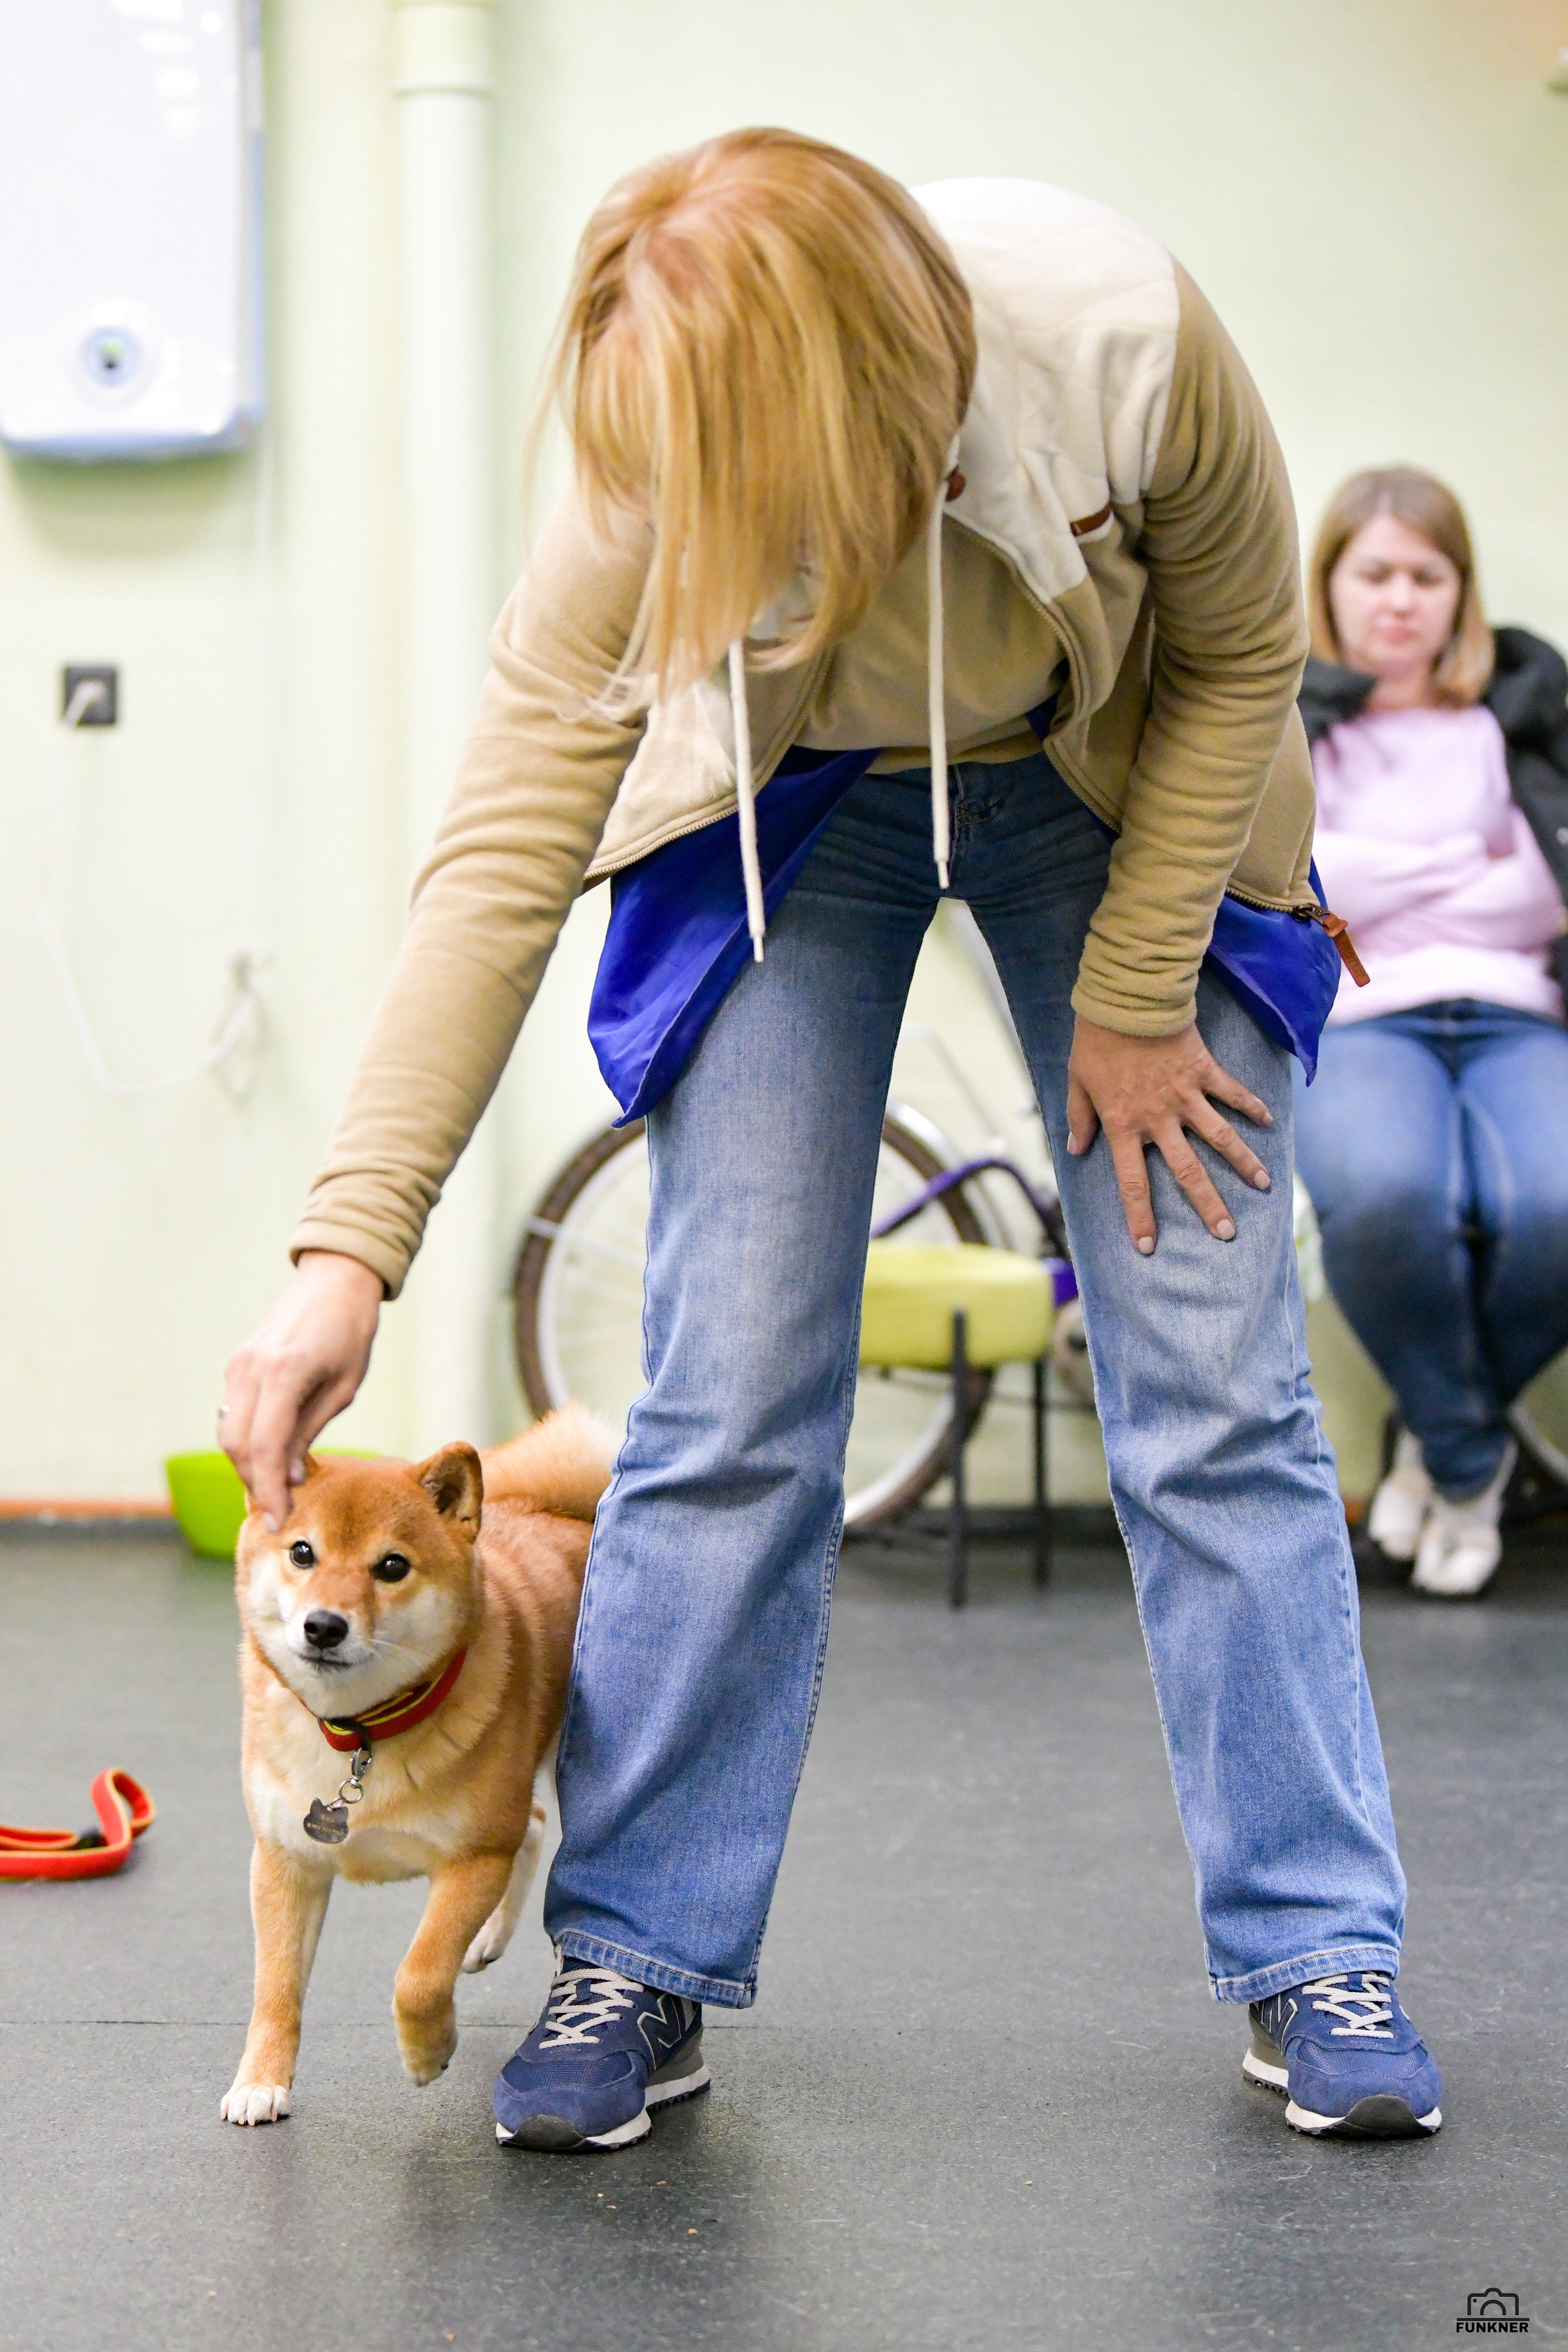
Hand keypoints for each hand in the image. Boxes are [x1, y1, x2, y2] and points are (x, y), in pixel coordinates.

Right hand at [220, 1252, 383, 1528]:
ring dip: (248, 1464)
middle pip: (237, 1445)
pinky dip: (247, 1440)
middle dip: (256, 1482)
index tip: (279, 1521)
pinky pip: (233, 1412)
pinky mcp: (237, 1362)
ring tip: (278, 1485)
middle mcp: (252, 1368)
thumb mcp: (343, 1388)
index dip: (270, 1490)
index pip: (265, 1447)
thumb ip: (310, 1430)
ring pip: (228, 1431)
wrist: (335, 1279)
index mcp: (284, 1373)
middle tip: (281, 1508)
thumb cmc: (351, 1331)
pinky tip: (271, 1454)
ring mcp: (239, 1364)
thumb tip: (289, 1477)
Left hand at [1066, 1016, 1272, 1253]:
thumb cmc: (1095, 1041)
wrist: (1125, 1000)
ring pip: (1221, 1138)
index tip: (1148, 1247)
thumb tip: (1076, 1147)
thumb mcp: (1076, 1081)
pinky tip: (1269, 1122)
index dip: (1140, 1217)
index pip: (1133, 1183)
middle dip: (1208, 1206)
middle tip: (1227, 1233)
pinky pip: (1232, 1093)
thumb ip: (1079, 1117)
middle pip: (1188, 1172)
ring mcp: (1185, 1096)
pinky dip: (1251, 1107)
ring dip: (1244, 1163)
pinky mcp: (1204, 1071)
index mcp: (1124, 1126)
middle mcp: (1159, 1119)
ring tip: (1265, 1186)